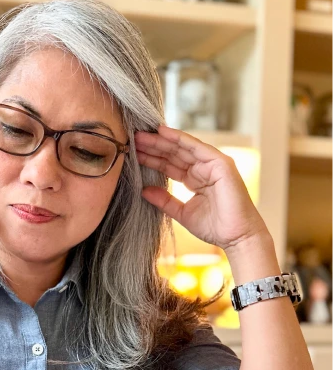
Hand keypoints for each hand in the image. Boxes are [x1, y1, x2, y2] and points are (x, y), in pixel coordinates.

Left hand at [135, 125, 267, 251]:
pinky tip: (162, 132)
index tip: (133, 153)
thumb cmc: (215, 228)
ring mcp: (213, 164)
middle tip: (132, 138)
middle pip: (174, 154)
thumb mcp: (182, 213)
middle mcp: (204, 168)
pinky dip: (179, 138)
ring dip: (161, 140)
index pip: (170, 165)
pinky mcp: (220, 163)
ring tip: (141, 135)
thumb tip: (144, 190)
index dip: (152, 158)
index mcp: (196, 179)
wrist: (236, 237)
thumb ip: (164, 200)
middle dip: (153, 146)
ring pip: (182, 148)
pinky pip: (196, 147)